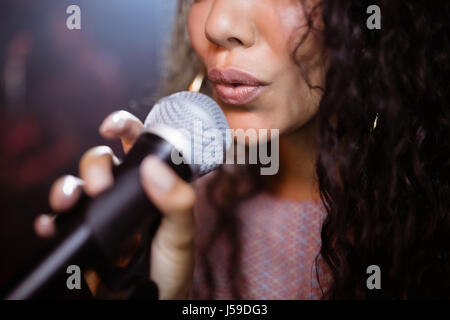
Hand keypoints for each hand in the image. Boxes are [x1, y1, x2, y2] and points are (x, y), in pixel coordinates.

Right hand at [34, 110, 195, 298]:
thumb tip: (154, 167)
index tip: (110, 127)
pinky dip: (50, 219)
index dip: (123, 126)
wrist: (150, 302)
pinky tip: (50, 225)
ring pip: (76, 185)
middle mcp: (125, 192)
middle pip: (101, 161)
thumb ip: (177, 203)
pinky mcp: (85, 234)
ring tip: (68, 201)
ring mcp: (103, 212)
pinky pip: (61, 220)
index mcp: (151, 184)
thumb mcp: (181, 235)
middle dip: (93, 165)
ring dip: (66, 187)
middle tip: (100, 188)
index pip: (137, 143)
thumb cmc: (172, 268)